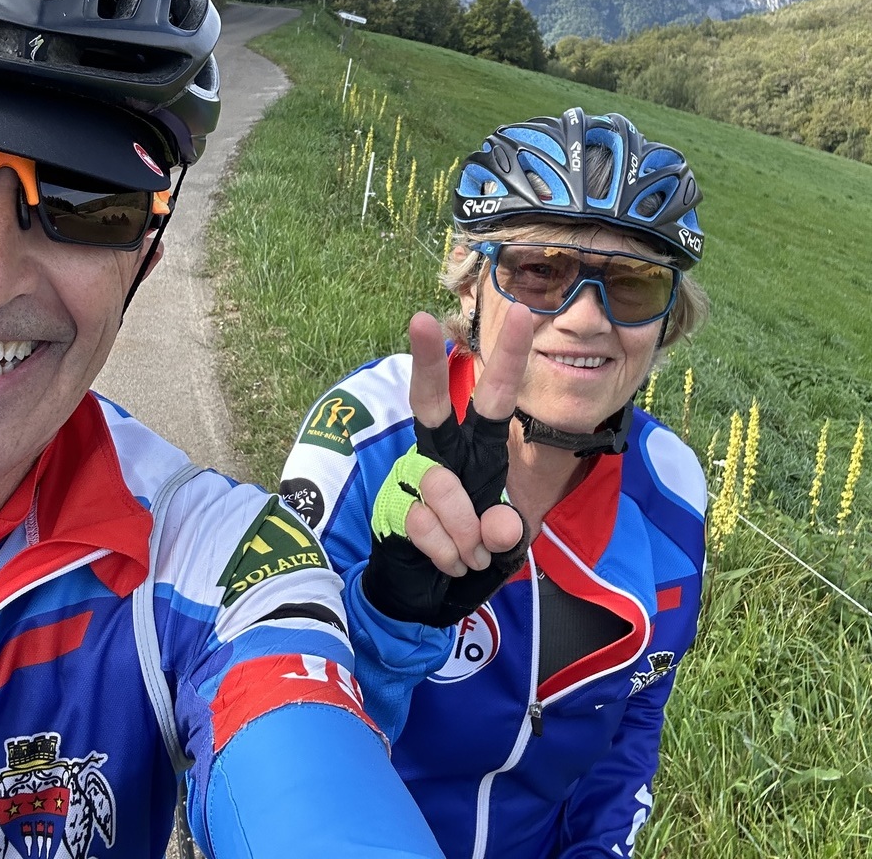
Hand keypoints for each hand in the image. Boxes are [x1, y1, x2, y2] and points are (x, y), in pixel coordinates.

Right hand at [361, 305, 533, 627]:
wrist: (427, 601)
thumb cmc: (472, 559)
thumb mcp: (507, 549)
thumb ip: (507, 532)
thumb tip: (495, 523)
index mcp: (478, 451)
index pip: (494, 399)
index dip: (508, 358)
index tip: (522, 312)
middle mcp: (441, 454)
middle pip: (429, 403)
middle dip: (425, 362)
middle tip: (421, 319)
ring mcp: (412, 479)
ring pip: (440, 486)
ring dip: (463, 532)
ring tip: (469, 555)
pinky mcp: (391, 508)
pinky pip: (424, 525)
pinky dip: (446, 553)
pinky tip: (447, 563)